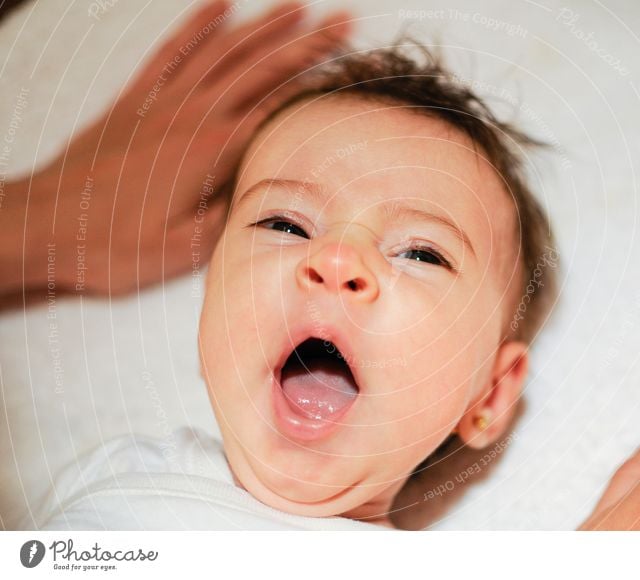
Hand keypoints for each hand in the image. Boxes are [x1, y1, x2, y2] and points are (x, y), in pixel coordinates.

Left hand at [4, 1, 349, 296]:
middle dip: (306, 43)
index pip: (276, 108)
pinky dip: (197, 25)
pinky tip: (218, 6)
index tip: (345, 69)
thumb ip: (231, 213)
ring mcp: (162, 102)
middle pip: (260, 69)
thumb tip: (266, 187)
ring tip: (297, 8)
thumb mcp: (185, 249)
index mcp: (211, 152)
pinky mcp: (135, 100)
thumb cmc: (112, 245)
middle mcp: (192, 116)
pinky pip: (172, 51)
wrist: (43, 226)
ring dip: (263, 27)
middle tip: (341, 23)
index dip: (315, 86)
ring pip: (223, 52)